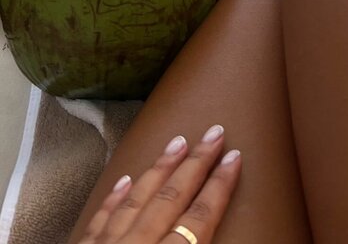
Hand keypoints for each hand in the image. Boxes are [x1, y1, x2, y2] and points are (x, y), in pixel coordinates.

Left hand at [78, 125, 240, 242]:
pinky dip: (115, 198)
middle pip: (173, 197)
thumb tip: (210, 228)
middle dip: (197, 163)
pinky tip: (125, 179)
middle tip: (214, 131)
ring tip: (178, 141)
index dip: (220, 186)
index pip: (201, 217)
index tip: (234, 157)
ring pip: (138, 199)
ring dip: (160, 169)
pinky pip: (101, 219)